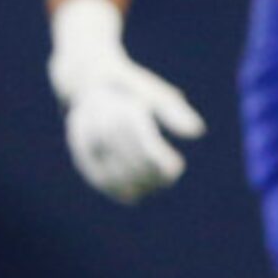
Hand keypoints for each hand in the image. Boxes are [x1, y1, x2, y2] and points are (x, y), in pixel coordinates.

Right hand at [48, 38, 204, 206]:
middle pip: (127, 157)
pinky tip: (137, 194)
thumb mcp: (154, 92)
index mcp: (115, 103)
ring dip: (137, 183)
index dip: (159, 158)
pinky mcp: (80, 154)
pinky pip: (98, 179)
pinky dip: (118, 190)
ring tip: (159, 184)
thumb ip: (174, 111)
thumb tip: (197, 131)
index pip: (141, 141)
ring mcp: (84, 140)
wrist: (88, 83)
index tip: (177, 166)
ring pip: (111, 172)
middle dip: (151, 172)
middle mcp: (96, 122)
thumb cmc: (131, 89)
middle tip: (171, 176)